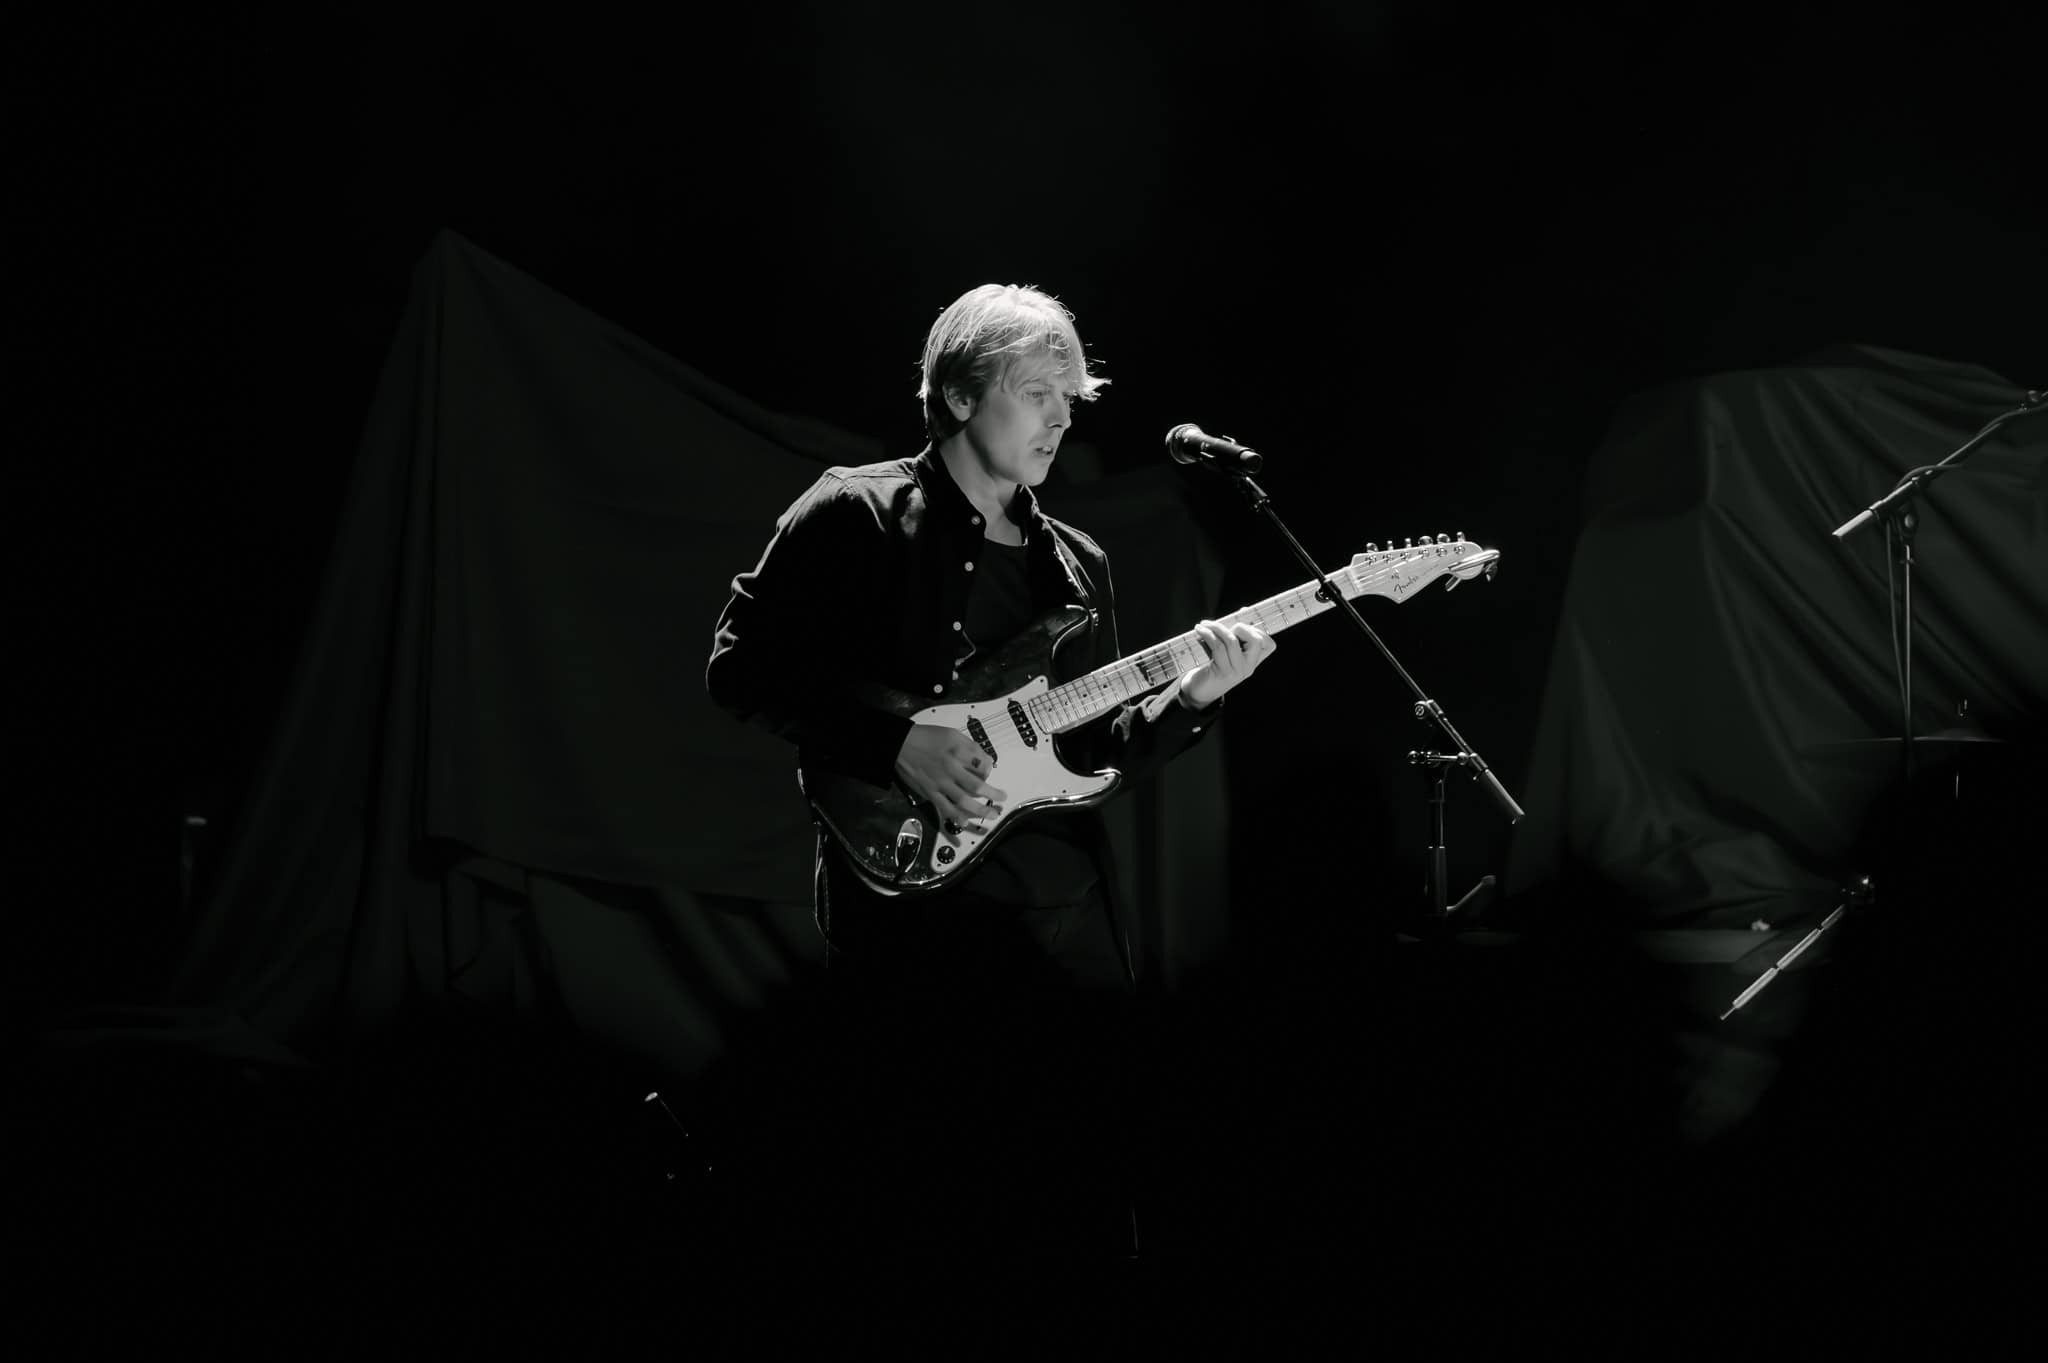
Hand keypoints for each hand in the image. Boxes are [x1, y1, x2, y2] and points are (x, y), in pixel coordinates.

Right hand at [894, 723, 1006, 842]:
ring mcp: (940, 782)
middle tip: (1003, 797)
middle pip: (977, 785)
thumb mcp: (951, 733)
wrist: (899, 744)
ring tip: (992, 814)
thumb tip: (984, 760)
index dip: (989, 769)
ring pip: (964, 800)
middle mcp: (951, 767)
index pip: (982, 763)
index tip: (989, 772)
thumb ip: (969, 746)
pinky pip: (944, 807)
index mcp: (958, 750)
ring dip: (980, 810)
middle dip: (993, 793)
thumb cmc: (926, 737)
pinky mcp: (930, 792)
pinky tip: (965, 822)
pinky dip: (956, 816)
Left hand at [1180, 619, 1275, 708]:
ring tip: (1203, 625)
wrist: (1199, 690)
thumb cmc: (1212, 665)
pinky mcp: (1223, 673)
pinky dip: (1207, 635)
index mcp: (1253, 661)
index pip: (1269, 645)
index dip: (1257, 630)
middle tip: (1221, 626)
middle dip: (1239, 627)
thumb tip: (1245, 610)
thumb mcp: (1226, 649)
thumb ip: (1236, 632)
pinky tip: (1199, 631)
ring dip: (1216, 628)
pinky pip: (1217, 647)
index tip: (1239, 622)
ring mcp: (1237, 671)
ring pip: (1232, 641)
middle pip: (1256, 640)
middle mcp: (1249, 667)